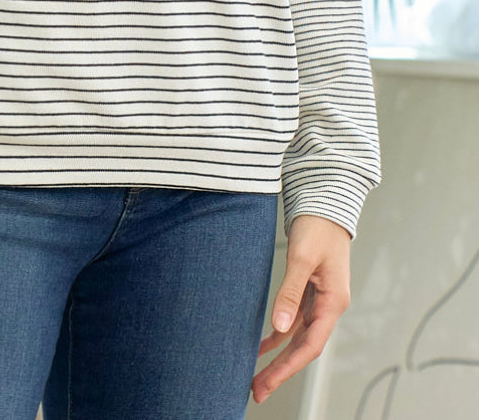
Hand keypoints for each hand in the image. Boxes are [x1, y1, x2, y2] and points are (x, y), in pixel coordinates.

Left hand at [251, 213, 350, 404]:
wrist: (326, 199)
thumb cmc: (318, 225)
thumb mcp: (302, 258)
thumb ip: (290, 293)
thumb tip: (279, 328)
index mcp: (334, 302)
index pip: (311, 345)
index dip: (288, 367)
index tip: (267, 383)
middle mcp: (330, 305)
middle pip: (304, 347)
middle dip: (281, 370)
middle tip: (257, 389)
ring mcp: (321, 299)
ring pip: (299, 336)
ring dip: (279, 356)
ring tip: (256, 374)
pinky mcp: (311, 289)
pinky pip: (295, 320)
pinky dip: (279, 333)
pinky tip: (263, 343)